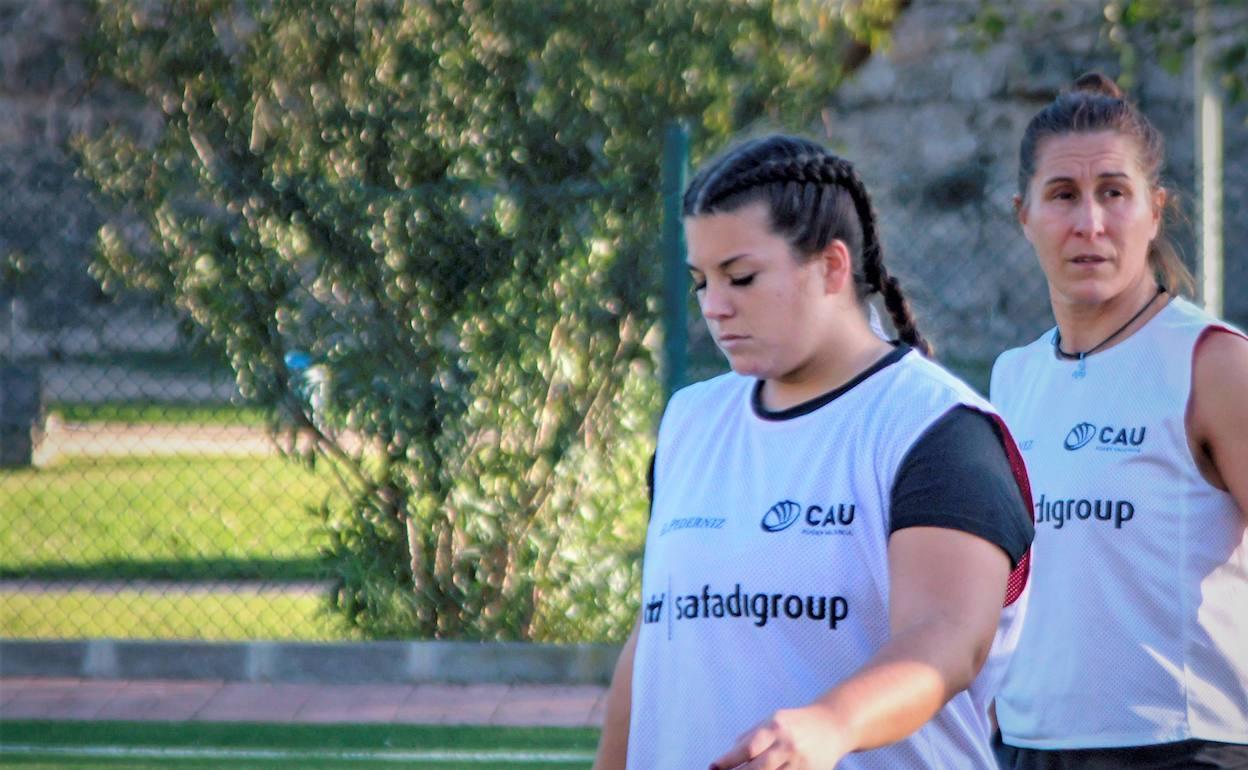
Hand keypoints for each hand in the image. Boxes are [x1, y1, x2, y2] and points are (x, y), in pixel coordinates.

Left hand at [708, 704, 851, 769]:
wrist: (833, 725)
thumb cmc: (796, 723)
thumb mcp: (773, 720)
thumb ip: (751, 736)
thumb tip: (729, 755)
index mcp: (776, 727)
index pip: (748, 748)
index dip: (728, 760)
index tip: (713, 767)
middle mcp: (788, 745)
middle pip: (759, 768)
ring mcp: (800, 762)